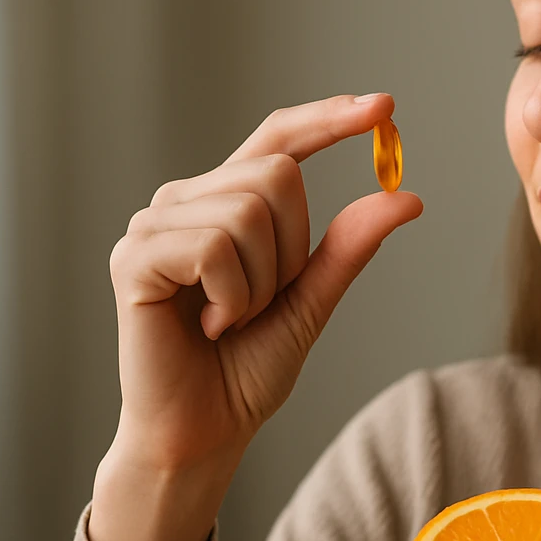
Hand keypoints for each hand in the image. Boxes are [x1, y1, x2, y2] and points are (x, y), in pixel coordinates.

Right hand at [91, 94, 423, 540]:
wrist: (203, 433)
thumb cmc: (245, 372)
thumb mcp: (311, 303)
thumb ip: (348, 248)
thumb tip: (405, 196)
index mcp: (225, 203)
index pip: (279, 139)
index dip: (328, 118)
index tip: (385, 107)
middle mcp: (185, 201)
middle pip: (277, 173)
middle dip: (293, 249)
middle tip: (260, 305)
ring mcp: (153, 225)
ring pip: (250, 211)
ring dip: (263, 283)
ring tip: (233, 320)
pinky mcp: (135, 258)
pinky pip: (215, 248)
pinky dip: (233, 297)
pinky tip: (212, 327)